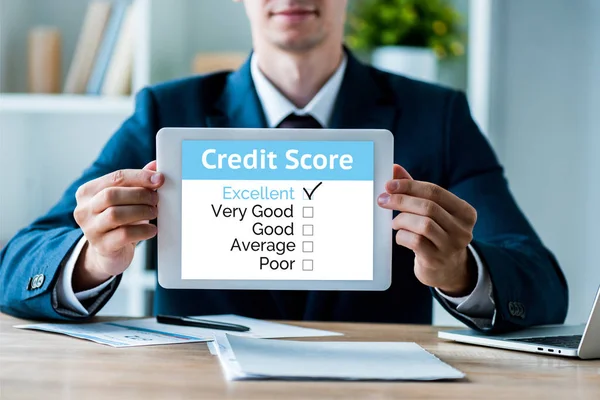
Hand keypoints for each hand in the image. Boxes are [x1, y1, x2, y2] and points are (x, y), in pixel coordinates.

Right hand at [72, 161, 163, 290]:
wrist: (108, 253)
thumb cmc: (118, 222)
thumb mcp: (124, 200)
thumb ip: (137, 182)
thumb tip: (155, 165)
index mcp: (88, 192)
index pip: (115, 177)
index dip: (139, 176)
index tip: (159, 179)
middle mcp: (84, 209)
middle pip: (112, 194)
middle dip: (140, 194)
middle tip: (156, 199)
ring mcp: (90, 229)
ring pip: (115, 214)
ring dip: (141, 211)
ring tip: (154, 212)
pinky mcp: (101, 246)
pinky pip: (124, 235)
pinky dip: (143, 230)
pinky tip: (152, 229)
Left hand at [377, 165, 477, 296]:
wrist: (447, 269)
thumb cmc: (436, 233)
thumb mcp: (432, 211)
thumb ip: (415, 190)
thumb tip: (394, 169)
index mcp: (465, 212)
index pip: (435, 191)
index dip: (409, 186)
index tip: (389, 185)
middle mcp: (463, 229)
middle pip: (428, 207)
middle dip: (401, 201)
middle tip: (383, 200)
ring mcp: (451, 246)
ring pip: (423, 224)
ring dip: (402, 220)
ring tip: (395, 222)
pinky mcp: (437, 260)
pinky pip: (415, 242)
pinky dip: (402, 235)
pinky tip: (401, 236)